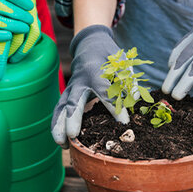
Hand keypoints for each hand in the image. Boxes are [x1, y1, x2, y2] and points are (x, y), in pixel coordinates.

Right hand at [51, 25, 128, 147]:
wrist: (90, 46)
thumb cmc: (110, 57)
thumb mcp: (123, 64)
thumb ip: (129, 81)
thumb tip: (135, 99)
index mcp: (96, 71)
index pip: (105, 92)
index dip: (114, 107)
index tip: (124, 123)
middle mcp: (79, 80)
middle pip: (74, 100)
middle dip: (72, 117)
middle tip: (73, 135)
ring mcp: (71, 88)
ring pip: (61, 107)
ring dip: (59, 126)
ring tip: (63, 144)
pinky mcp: (67, 95)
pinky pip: (58, 110)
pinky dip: (57, 125)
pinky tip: (61, 142)